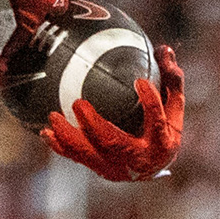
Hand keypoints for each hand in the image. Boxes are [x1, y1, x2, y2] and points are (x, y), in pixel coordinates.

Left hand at [45, 44, 184, 180]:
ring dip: (68, 136)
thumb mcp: (174, 107)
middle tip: (78, 103)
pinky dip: (60, 145)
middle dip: (93, 124)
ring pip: (88, 153)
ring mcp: (116, 167)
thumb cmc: (165, 130)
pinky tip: (45, 132)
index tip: (140, 81)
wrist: (153, 168)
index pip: (156, 121)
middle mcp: (138, 159)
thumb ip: (172, 79)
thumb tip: (165, 49)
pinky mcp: (100, 169)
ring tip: (52, 117)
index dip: (150, 101)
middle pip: (112, 142)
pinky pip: (77, 157)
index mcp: (161, 143)